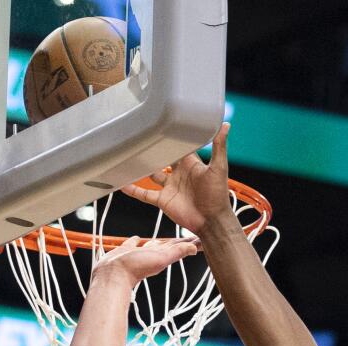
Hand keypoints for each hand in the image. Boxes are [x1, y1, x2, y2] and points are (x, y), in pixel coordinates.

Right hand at [91, 234, 198, 285]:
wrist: (112, 276)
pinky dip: (135, 241)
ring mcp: (138, 254)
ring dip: (157, 241)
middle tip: (186, 235)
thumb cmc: (135, 268)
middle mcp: (152, 254)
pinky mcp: (125, 252)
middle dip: (178, 241)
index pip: (181, 246)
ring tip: (163, 237)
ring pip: (151, 245)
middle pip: (169, 245)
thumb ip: (177, 252)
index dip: (191, 242)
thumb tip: (195, 248)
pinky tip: (136, 238)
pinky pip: (132, 244)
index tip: (201, 237)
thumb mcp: (160, 258)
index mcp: (163, 255)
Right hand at [126, 122, 236, 237]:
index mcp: (190, 163)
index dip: (170, 136)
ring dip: (142, 167)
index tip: (160, 122)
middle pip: (162, 157)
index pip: (178, 146)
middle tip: (140, 136)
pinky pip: (145, 194)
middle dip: (153, 149)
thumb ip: (219, 146)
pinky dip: (133, 190)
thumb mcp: (219, 167)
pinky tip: (122, 184)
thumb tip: (225, 124)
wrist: (211, 221)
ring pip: (151, 174)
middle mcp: (178, 173)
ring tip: (128, 155)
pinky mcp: (163, 200)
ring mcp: (169, 186)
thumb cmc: (218, 195)